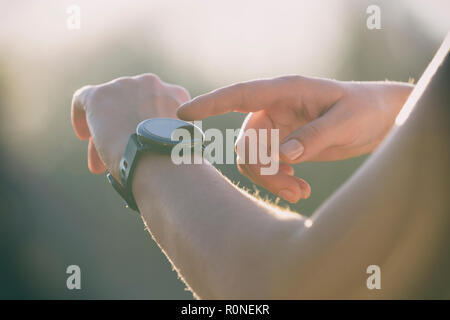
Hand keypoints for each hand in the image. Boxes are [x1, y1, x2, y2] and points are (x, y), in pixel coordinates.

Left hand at [71, 74, 189, 178]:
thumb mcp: (181, 144)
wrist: (160, 162)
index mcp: (176, 95)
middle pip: (130, 106)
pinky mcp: (99, 96)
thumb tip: (153, 149)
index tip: (142, 142)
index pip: (156, 106)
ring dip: (107, 131)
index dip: (146, 125)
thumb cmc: (176, 163)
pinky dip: (81, 116)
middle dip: (125, 128)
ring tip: (101, 160)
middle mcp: (151, 84)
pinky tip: (82, 134)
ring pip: (110, 107)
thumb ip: (169, 136)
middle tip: (120, 153)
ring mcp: (125, 87)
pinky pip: (83, 98)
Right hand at [177, 76, 411, 202]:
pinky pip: (267, 165)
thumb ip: (314, 136)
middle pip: (246, 143)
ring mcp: (278, 127)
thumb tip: (283, 155)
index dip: (209, 104)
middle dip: (262, 170)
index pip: (239, 95)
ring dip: (271, 179)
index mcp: (285, 91)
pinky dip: (278, 180)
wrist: (379, 120)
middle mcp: (275, 108)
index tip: (183, 113)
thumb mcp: (346, 121)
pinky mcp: (285, 144)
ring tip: (299, 191)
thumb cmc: (366, 110)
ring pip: (254, 159)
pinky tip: (300, 187)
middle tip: (293, 188)